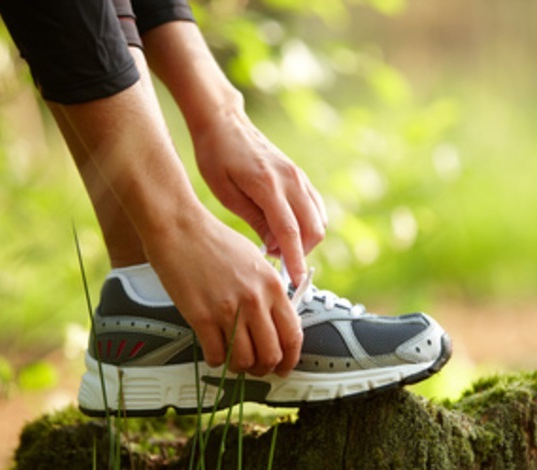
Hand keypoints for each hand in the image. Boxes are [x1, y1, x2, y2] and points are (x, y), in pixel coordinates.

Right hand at [143, 204, 301, 375]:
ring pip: (243, 360)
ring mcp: (228, 311)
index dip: (290, 359)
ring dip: (240, 367)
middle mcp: (254, 301)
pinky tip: (214, 353)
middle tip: (257, 368)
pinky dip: (216, 361)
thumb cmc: (215, 242)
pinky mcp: (201, 317)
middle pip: (270, 354)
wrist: (180, 229)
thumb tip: (278, 321)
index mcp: (272, 286)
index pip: (293, 335)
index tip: (285, 366)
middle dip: (265, 368)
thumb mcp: (257, 262)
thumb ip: (270, 291)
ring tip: (234, 362)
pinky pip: (215, 355)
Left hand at [192, 104, 327, 285]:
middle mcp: (291, 180)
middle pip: (313, 229)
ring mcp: (299, 177)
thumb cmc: (216, 156)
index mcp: (268, 185)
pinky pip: (316, 207)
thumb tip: (276, 246)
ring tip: (276, 242)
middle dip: (300, 252)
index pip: (290, 231)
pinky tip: (285, 228)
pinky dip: (308, 224)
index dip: (295, 259)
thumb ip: (254, 220)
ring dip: (304, 239)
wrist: (224, 122)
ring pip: (319, 220)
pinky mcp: (300, 176)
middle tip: (274, 257)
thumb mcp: (225, 193)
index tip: (297, 281)